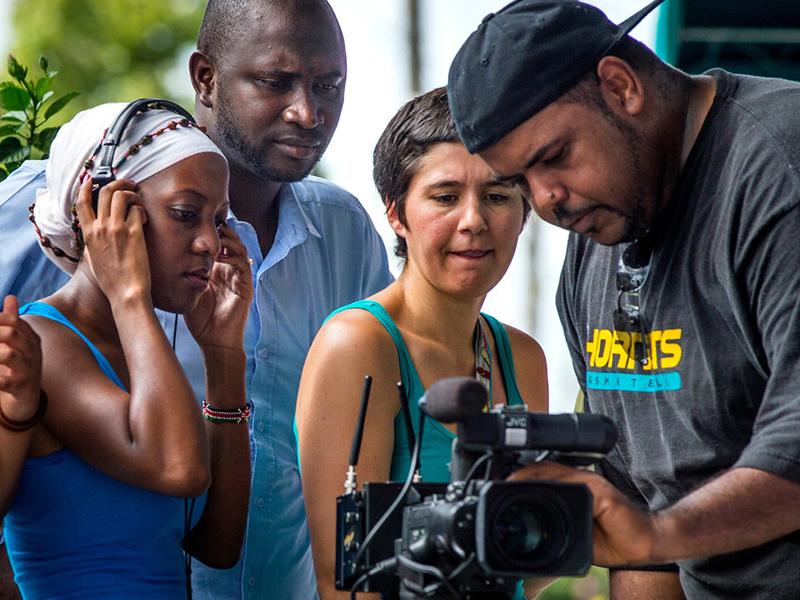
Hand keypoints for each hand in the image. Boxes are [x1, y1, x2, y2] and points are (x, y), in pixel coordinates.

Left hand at [0, 295, 42, 420]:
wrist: (28, 399)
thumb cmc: (18, 365)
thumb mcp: (18, 342)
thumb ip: (12, 320)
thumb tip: (11, 296)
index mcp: (30, 338)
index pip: (13, 321)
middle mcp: (33, 351)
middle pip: (11, 334)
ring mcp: (29, 369)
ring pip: (8, 355)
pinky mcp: (21, 387)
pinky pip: (4, 381)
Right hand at [74, 177, 150, 305]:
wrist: (125, 293)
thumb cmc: (112, 281)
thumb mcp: (94, 259)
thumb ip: (93, 243)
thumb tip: (94, 235)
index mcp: (89, 234)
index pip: (81, 202)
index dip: (86, 187)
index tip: (92, 179)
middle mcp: (100, 228)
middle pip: (104, 192)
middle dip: (118, 184)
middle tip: (129, 185)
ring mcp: (116, 229)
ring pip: (121, 196)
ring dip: (132, 194)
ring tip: (138, 202)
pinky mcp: (134, 233)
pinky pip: (137, 209)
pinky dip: (141, 210)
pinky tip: (143, 220)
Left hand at [185, 223, 253, 349]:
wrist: (214, 341)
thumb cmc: (200, 320)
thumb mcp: (187, 291)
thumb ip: (181, 276)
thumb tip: (159, 259)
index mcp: (217, 270)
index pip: (217, 243)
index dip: (210, 231)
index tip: (195, 221)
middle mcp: (230, 271)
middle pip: (231, 241)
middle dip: (221, 229)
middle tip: (208, 221)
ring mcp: (239, 277)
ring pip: (239, 248)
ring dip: (229, 239)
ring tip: (216, 233)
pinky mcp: (246, 286)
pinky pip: (244, 265)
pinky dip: (233, 256)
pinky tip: (220, 254)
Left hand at [509, 461, 660, 566]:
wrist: (644, 543)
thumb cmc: (613, 539)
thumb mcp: (577, 535)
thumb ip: (559, 528)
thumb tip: (534, 536)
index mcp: (575, 489)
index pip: (543, 476)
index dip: (522, 478)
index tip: (502, 487)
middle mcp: (581, 481)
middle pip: (544, 470)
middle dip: (521, 475)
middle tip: (501, 483)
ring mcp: (590, 483)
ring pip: (554, 473)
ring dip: (530, 477)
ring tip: (510, 483)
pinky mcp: (599, 491)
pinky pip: (572, 484)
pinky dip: (552, 484)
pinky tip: (538, 488)